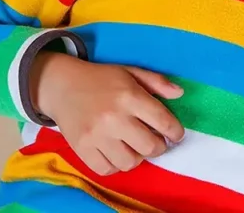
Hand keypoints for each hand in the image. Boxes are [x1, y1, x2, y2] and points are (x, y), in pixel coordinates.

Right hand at [31, 52, 184, 175]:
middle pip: (150, 146)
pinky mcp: (82, 149)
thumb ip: (157, 82)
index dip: (175, 131)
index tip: (176, 134)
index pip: (163, 121)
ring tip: (135, 146)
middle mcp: (114, 117)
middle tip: (157, 141)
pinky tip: (117, 152)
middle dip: (159, 146)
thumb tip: (180, 93)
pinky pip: (107, 170)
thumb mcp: (130, 72)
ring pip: (130, 163)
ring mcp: (96, 136)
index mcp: (129, 96)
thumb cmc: (101, 78)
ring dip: (138, 157)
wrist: (63, 85)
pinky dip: (116, 165)